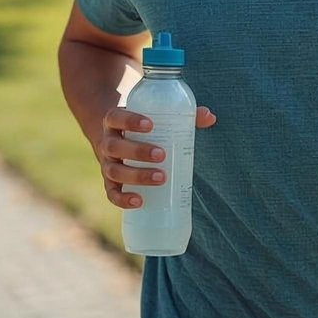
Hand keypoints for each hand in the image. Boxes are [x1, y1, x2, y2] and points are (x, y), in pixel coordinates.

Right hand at [97, 105, 216, 208]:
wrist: (117, 140)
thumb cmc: (144, 128)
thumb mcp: (156, 118)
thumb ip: (183, 116)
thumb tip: (210, 117)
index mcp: (115, 121)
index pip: (116, 118)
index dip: (130, 121)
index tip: (151, 125)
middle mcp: (107, 142)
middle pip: (115, 147)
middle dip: (138, 152)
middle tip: (162, 155)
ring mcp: (107, 164)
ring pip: (114, 171)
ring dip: (136, 175)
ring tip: (161, 178)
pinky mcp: (109, 183)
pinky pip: (111, 193)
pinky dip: (122, 199)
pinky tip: (139, 201)